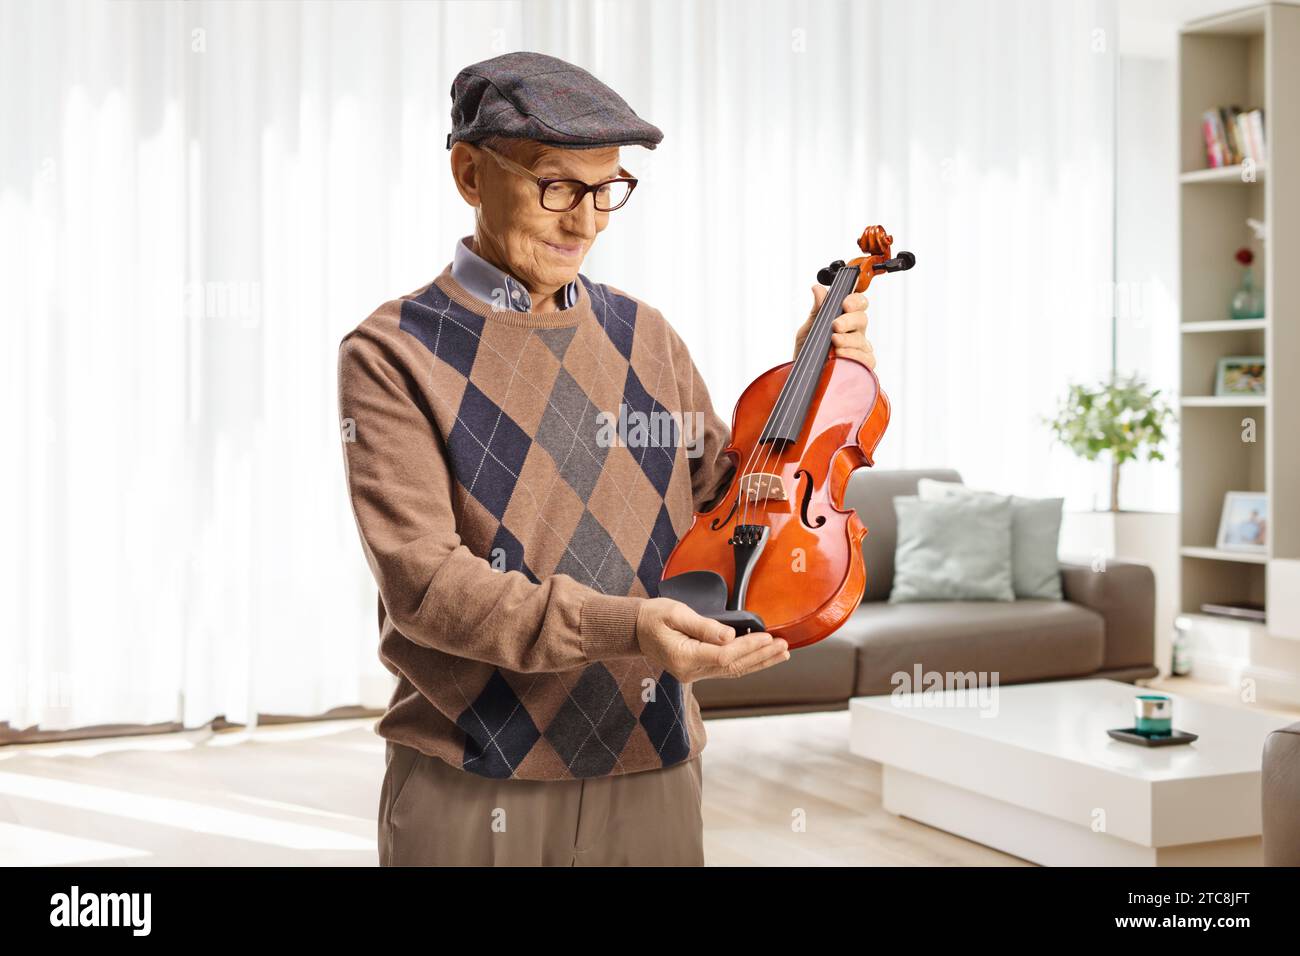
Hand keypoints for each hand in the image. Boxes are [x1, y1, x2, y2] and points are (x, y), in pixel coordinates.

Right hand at [635, 597, 789, 682]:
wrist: (635, 629)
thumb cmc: (653, 616)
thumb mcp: (675, 612)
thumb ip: (703, 625)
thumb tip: (730, 635)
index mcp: (683, 657)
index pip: (723, 656)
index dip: (747, 647)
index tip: (766, 636)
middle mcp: (690, 671)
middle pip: (733, 667)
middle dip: (761, 656)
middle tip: (783, 647)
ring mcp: (694, 674)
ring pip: (733, 671)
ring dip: (759, 662)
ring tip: (781, 653)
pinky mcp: (698, 670)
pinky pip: (727, 669)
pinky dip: (746, 662)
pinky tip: (762, 656)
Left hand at [793, 284, 874, 368]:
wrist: (801, 377)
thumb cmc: (807, 351)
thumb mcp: (809, 328)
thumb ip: (817, 310)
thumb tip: (818, 288)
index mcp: (846, 319)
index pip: (858, 304)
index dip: (855, 301)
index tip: (845, 304)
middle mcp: (856, 332)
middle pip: (862, 319)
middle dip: (849, 321)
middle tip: (835, 326)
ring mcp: (860, 349)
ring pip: (862, 340)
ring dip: (847, 340)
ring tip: (834, 342)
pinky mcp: (862, 367)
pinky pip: (865, 359)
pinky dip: (852, 356)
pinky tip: (840, 355)